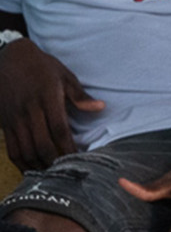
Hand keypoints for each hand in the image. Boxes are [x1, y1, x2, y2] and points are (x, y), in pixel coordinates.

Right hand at [0, 38, 103, 169]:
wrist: (7, 56)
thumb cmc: (40, 66)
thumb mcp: (63, 75)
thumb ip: (79, 95)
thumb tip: (100, 107)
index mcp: (46, 97)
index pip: (59, 129)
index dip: (70, 148)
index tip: (81, 160)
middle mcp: (29, 110)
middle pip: (43, 145)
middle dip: (56, 162)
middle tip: (68, 173)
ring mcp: (14, 118)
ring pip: (26, 151)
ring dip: (40, 167)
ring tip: (53, 175)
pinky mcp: (4, 123)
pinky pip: (12, 150)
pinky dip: (23, 164)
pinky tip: (33, 171)